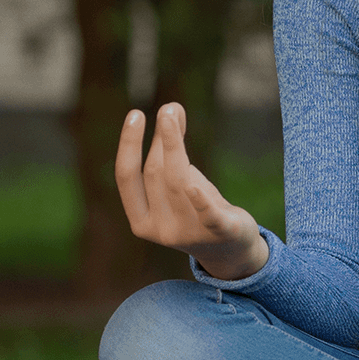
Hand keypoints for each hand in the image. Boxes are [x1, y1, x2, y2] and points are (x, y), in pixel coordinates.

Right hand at [115, 103, 269, 278]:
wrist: (230, 251)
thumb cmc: (197, 210)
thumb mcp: (178, 185)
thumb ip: (171, 152)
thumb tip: (171, 108)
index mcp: (141, 221)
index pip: (128, 179)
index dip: (128, 145)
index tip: (135, 113)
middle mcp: (162, 230)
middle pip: (156, 175)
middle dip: (162, 140)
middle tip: (170, 110)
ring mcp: (190, 233)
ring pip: (179, 183)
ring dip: (176, 146)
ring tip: (176, 115)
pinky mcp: (221, 232)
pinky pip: (208, 216)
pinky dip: (201, 202)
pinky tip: (195, 186)